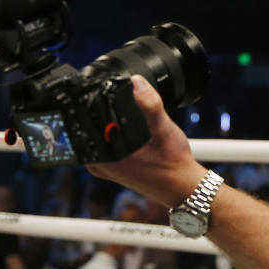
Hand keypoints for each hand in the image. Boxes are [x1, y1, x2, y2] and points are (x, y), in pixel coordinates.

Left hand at [87, 75, 204, 207]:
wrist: (181, 185)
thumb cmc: (173, 162)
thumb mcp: (163, 128)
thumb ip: (149, 104)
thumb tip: (136, 82)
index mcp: (103, 155)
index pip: (86, 118)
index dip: (96, 100)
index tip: (109, 90)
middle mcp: (98, 164)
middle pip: (90, 126)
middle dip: (103, 111)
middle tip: (124, 104)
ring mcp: (103, 167)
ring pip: (97, 135)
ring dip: (109, 122)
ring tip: (129, 117)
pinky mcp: (111, 168)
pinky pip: (105, 145)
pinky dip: (115, 133)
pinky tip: (130, 131)